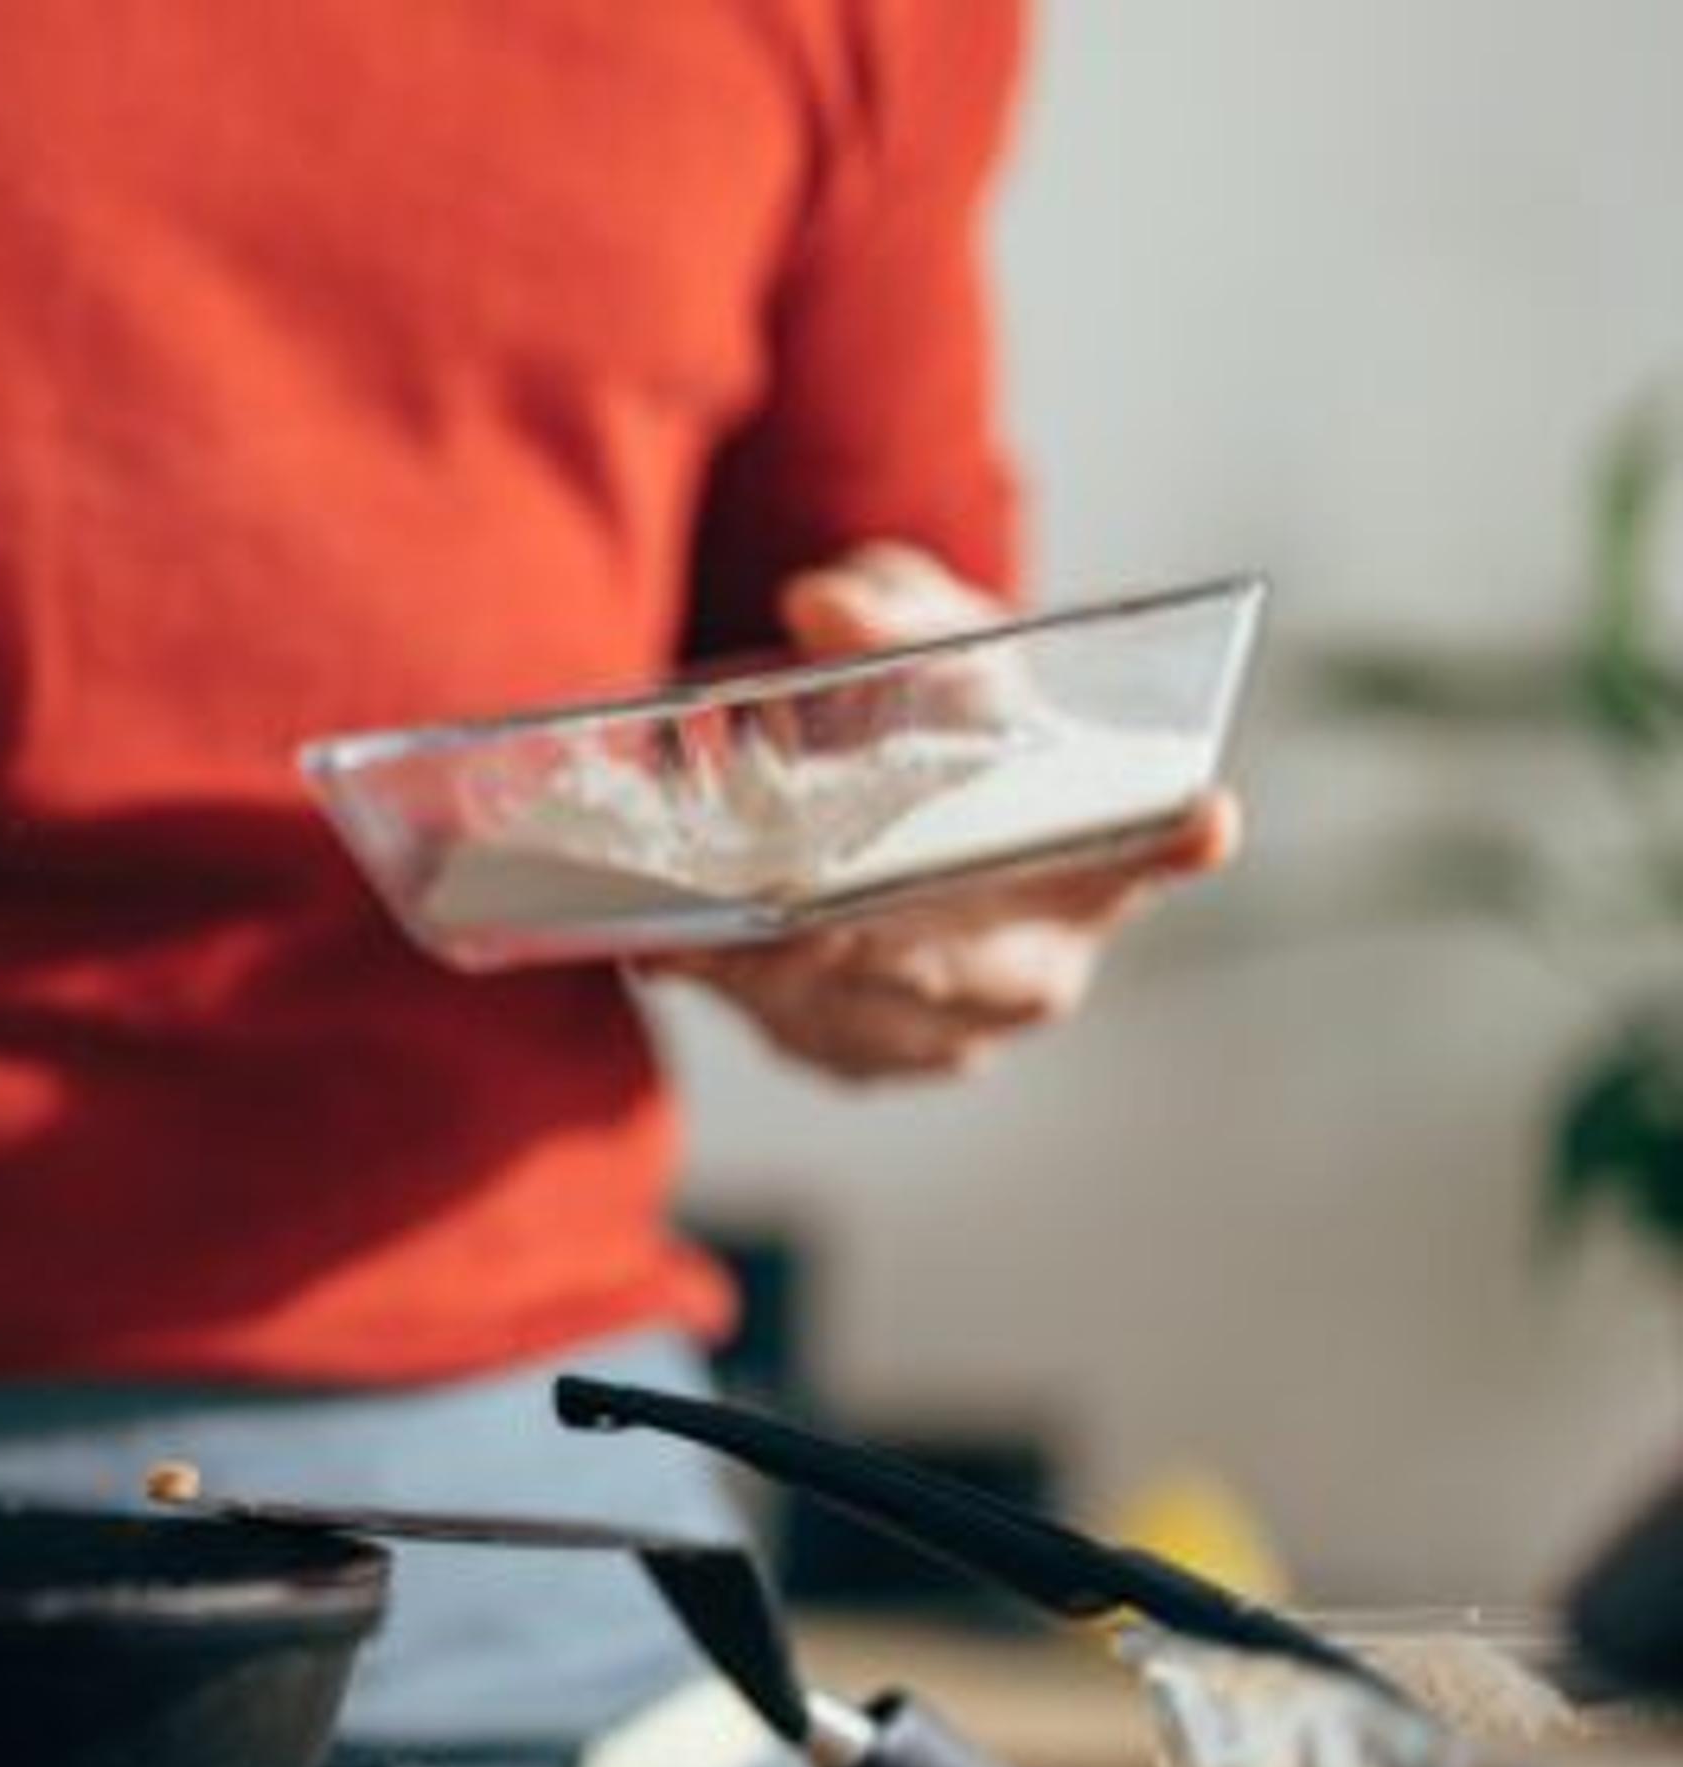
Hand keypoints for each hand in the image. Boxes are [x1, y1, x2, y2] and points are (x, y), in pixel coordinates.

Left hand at [644, 542, 1239, 1084]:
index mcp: (1100, 848)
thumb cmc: (932, 717)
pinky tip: (671, 947)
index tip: (1200, 815)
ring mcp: (954, 1023)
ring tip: (710, 931)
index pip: (1156, 846)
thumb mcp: (920, 639)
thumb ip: (890, 612)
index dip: (1173, 839)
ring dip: (786, 978)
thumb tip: (827, 609)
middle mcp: (1044, 952)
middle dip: (890, 947)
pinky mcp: (857, 1052)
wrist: (878, 803)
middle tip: (812, 921)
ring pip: (872, 1015)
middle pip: (980, 967)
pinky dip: (732, 987)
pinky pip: (793, 1031)